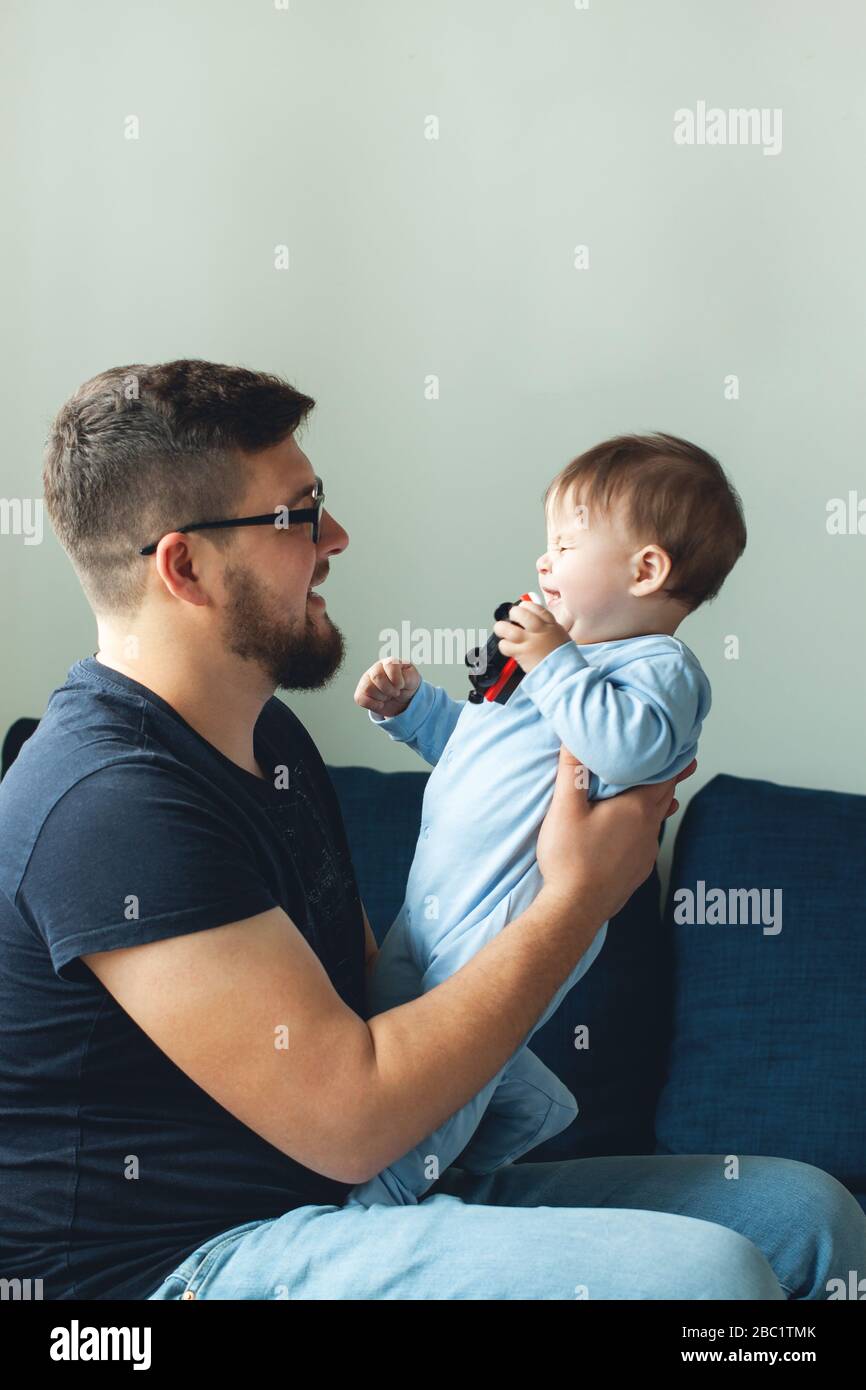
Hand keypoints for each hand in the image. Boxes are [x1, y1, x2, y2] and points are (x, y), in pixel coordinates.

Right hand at [354, 659, 420, 717]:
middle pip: (376, 676)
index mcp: (390, 662)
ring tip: (388, 696)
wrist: (402, 698)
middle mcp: (376, 668)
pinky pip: (360, 699)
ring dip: (382, 697)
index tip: (401, 686)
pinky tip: (380, 702)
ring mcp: (366, 680)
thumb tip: (401, 679)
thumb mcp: (413, 679)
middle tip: (395, 692)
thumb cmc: (406, 685)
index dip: (397, 680)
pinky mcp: (361, 692)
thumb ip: (409, 676)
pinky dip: (373, 705)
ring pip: (368, 688)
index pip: (389, 665)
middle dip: (389, 690)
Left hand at [493, 599, 570, 673]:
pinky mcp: (521, 655)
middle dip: (513, 613)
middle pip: (519, 614)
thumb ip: (545, 623)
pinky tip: (508, 646)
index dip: (525, 605)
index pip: (534, 607)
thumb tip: (531, 614)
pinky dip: (504, 645)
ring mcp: (528, 643)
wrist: (563, 673)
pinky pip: (505, 646)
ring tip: (503, 631)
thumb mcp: (558, 632)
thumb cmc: (562, 655)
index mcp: (550, 624)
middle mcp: (538, 631)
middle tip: (512, 619)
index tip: (522, 608)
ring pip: (507, 629)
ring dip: (502, 628)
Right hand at [536, 746, 696, 922]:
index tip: (685, 749)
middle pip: (665, 796)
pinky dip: (647, 829)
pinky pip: (648, 842)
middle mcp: (647, 829)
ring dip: (660, 804)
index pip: (663, 777)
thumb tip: (574, 738)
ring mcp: (645, 852)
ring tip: (664, 794)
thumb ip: (572, 771)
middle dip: (670, 778)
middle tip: (682, 764)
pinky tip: (637, 832)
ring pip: (658, 820)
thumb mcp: (564, 809)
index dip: (673, 761)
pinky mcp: (638, 871)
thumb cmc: (570, 859)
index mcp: (635, 808)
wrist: (575, 909)